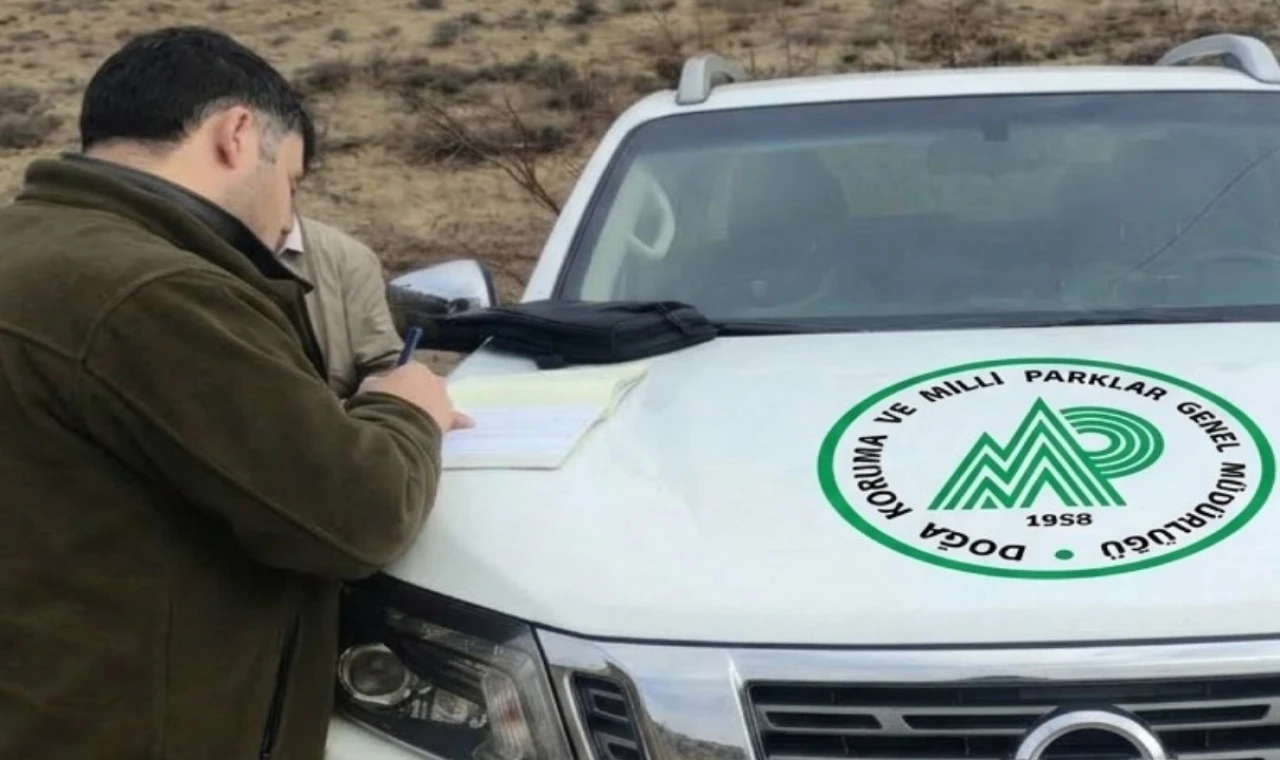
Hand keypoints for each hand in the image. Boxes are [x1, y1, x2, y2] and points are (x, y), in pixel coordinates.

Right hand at [358, 362, 473, 431]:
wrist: (395, 427)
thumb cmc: (379, 402)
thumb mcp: (368, 386)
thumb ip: (378, 382)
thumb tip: (380, 383)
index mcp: (414, 368)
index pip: (407, 371)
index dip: (397, 383)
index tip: (387, 395)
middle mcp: (434, 380)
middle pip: (426, 385)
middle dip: (416, 394)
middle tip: (400, 409)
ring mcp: (443, 400)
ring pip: (438, 401)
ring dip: (430, 408)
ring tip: (415, 422)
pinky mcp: (448, 419)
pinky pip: (456, 420)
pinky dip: (459, 422)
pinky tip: (468, 424)